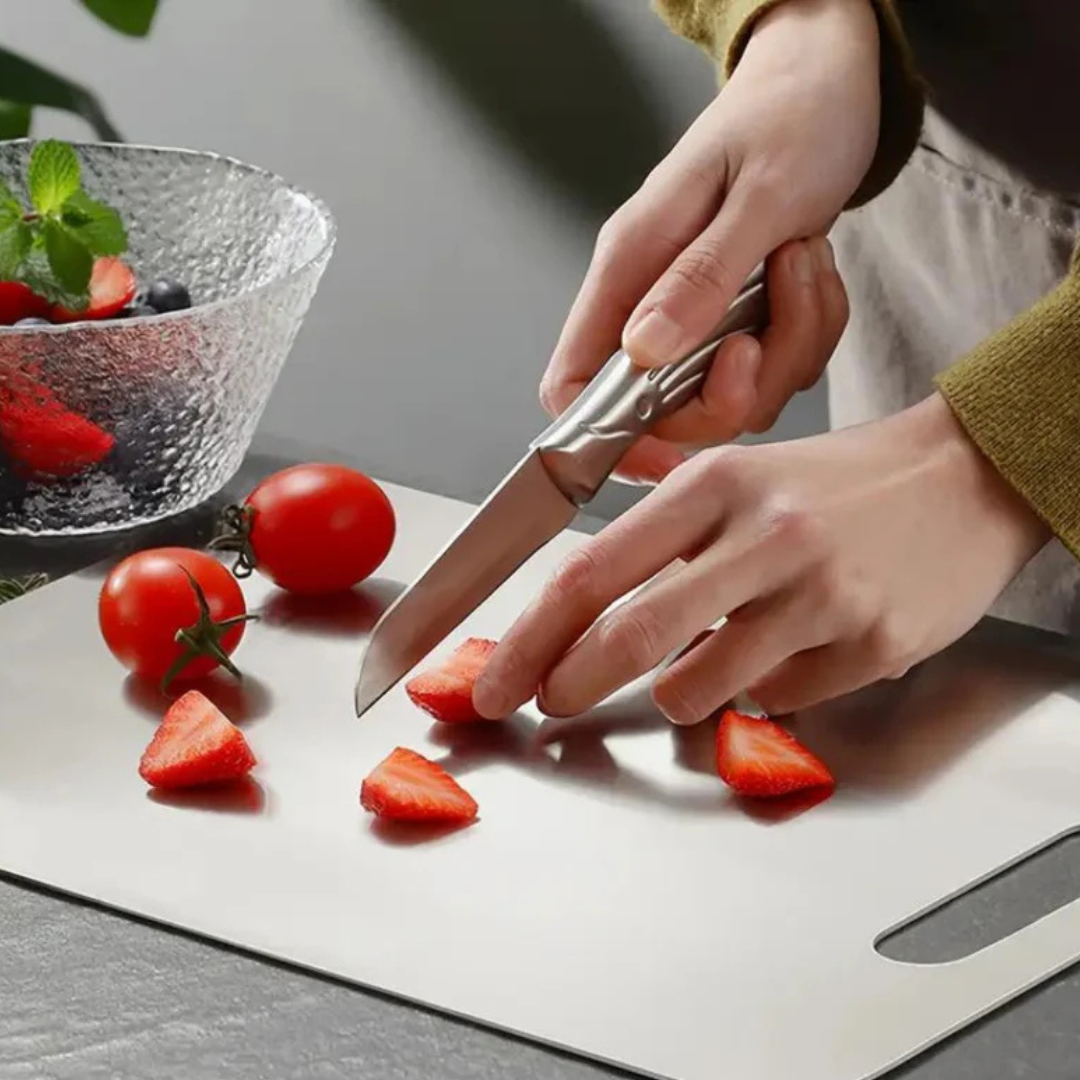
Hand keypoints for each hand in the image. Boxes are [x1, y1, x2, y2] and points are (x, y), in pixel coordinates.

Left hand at [474, 395, 1049, 720]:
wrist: (961, 479)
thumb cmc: (832, 483)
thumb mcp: (738, 477)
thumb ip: (659, 537)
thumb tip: (574, 612)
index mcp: (715, 483)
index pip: (593, 570)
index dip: (531, 635)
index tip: (498, 678)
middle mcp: (764, 534)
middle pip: (632, 634)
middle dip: (571, 682)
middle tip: (548, 702)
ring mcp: (821, 594)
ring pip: (699, 688)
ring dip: (676, 691)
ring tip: (703, 661)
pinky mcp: (870, 645)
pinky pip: (775, 701)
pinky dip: (757, 690)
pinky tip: (788, 649)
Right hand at [541, 0, 878, 482]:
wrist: (831, 78)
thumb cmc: (790, 116)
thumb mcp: (757, 197)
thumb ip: (700, 280)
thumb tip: (642, 353)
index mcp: (630, 266)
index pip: (575, 382)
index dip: (607, 437)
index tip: (665, 458)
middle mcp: (653, 298)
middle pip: (667, 411)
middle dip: (734, 391)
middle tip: (763, 336)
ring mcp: (697, 309)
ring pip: (734, 392)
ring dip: (786, 348)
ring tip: (799, 266)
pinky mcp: (740, 314)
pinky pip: (775, 365)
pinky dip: (807, 332)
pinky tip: (809, 272)